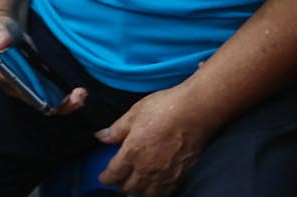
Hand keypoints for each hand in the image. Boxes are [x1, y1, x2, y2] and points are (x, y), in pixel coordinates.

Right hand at [0, 12, 87, 114]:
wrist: (4, 28)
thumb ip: (0, 34)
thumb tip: (3, 42)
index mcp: (4, 80)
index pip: (26, 96)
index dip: (45, 99)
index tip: (63, 97)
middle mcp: (16, 88)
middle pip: (40, 104)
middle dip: (61, 104)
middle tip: (81, 96)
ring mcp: (28, 85)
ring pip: (48, 102)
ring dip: (66, 101)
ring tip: (83, 94)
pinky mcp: (37, 81)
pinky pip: (51, 94)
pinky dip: (65, 94)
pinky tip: (78, 90)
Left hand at [96, 88, 213, 195]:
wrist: (196, 112)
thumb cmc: (165, 108)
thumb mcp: (134, 113)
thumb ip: (116, 129)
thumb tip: (101, 137)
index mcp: (132, 153)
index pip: (114, 173)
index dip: (106, 177)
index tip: (103, 177)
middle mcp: (147, 168)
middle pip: (129, 188)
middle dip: (121, 185)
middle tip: (119, 180)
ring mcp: (165, 174)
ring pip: (147, 193)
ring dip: (139, 190)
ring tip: (136, 185)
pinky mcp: (180, 175)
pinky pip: (165, 192)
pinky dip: (158, 191)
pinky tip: (157, 185)